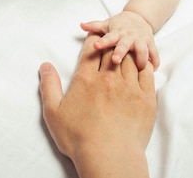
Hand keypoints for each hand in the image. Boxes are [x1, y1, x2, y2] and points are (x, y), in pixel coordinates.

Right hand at [39, 34, 155, 177]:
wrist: (110, 157)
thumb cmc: (79, 138)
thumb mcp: (53, 112)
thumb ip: (49, 86)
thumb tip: (45, 66)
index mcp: (86, 79)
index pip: (92, 49)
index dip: (93, 39)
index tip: (95, 35)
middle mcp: (109, 78)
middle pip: (111, 50)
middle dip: (110, 42)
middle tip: (111, 38)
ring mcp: (130, 87)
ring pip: (130, 59)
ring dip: (127, 51)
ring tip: (126, 48)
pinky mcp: (146, 98)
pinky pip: (147, 74)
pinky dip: (144, 65)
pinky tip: (142, 64)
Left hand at [80, 11, 159, 69]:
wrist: (139, 18)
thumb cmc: (119, 24)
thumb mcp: (107, 24)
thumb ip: (94, 26)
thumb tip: (81, 25)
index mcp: (117, 33)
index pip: (108, 37)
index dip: (102, 42)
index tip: (95, 46)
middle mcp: (129, 37)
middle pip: (125, 45)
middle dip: (120, 52)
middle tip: (115, 60)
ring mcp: (141, 41)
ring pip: (142, 50)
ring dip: (141, 59)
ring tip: (140, 68)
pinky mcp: (151, 45)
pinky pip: (154, 54)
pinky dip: (155, 61)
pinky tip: (153, 69)